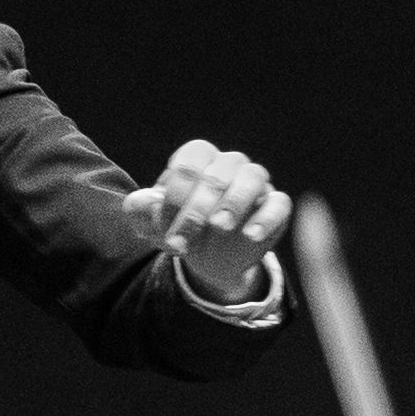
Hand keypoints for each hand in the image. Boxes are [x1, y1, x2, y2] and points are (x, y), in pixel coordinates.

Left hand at [128, 136, 289, 302]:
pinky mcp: (275, 206)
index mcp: (199, 159)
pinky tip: (251, 235)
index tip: (166, 231)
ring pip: (253, 176)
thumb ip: (140, 211)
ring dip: (234, 201)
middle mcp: (229, 164)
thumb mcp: (154, 223)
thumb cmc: (180, 227)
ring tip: (218, 227)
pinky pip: (279, 203)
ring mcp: (256, 183)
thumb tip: (135, 204)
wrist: (208, 256)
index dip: (174, 197)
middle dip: (195, 211)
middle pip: (217, 174)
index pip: (188, 164)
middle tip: (181, 242)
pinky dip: (267, 218)